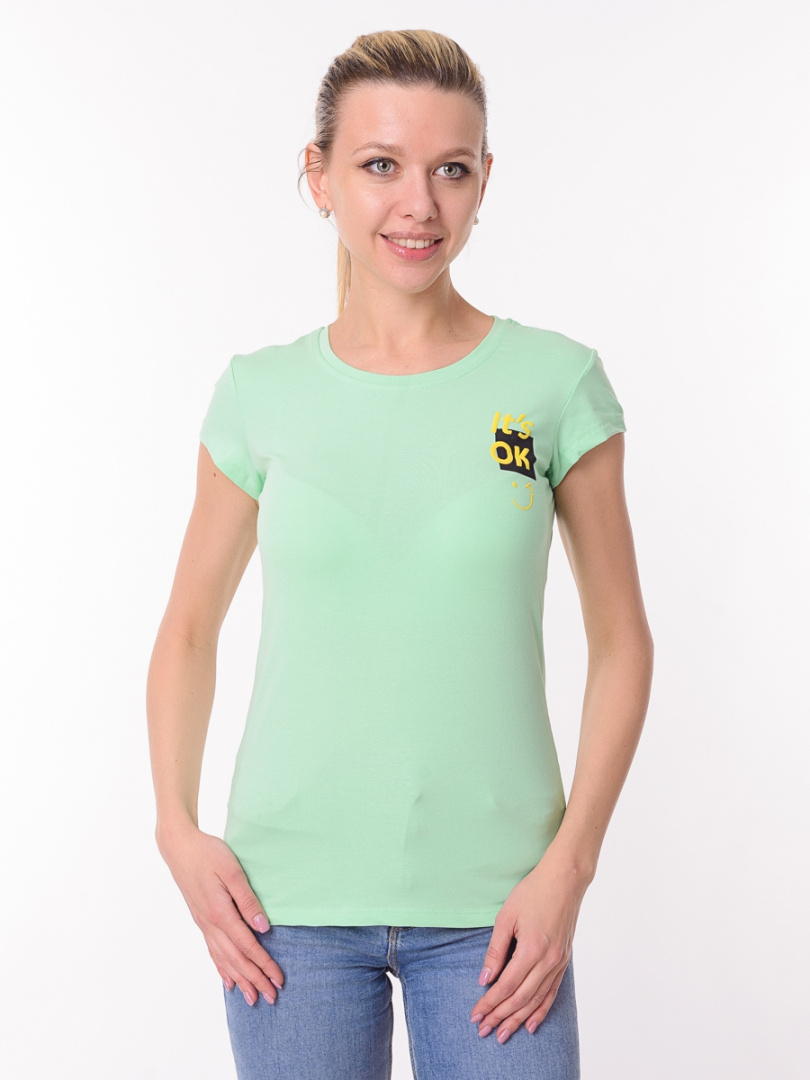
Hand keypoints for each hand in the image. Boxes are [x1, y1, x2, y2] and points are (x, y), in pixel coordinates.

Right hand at [157, 823, 284, 1006]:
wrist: (179, 847)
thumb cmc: (208, 853)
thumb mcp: (233, 870)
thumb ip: (248, 900)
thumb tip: (263, 928)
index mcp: (221, 913)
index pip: (247, 946)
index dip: (264, 965)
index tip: (278, 980)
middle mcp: (210, 924)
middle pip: (236, 959)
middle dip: (255, 980)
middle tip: (271, 998)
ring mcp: (204, 924)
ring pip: (224, 959)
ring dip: (240, 980)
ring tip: (251, 998)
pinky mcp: (201, 919)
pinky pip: (212, 951)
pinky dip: (221, 968)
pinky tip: (228, 980)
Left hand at [468, 846, 589, 1041]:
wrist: (565, 880)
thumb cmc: (532, 892)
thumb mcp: (506, 917)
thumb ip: (495, 951)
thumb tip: (485, 980)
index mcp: (531, 950)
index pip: (505, 986)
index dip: (489, 1004)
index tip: (476, 1016)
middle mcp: (547, 961)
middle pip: (520, 999)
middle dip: (500, 1016)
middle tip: (484, 1031)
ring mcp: (558, 962)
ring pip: (536, 1000)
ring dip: (518, 1019)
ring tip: (503, 1034)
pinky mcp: (564, 960)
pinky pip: (552, 992)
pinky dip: (541, 1010)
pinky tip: (531, 1023)